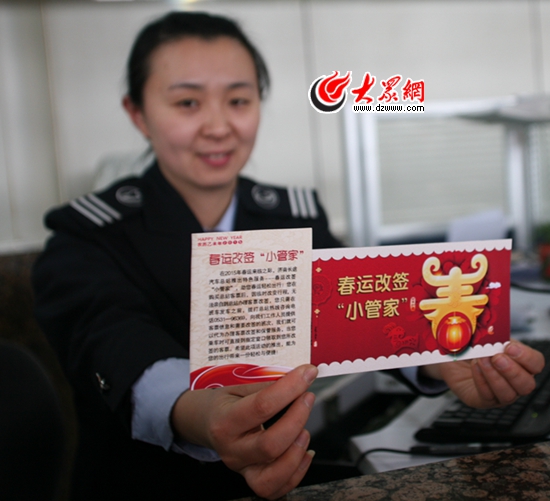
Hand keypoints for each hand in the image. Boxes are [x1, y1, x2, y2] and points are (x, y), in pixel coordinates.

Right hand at [171, 364, 317, 499]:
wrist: (204, 422)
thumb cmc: (223, 402)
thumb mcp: (236, 386)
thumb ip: (265, 384)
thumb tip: (298, 378)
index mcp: (224, 421)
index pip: (261, 406)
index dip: (290, 388)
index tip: (307, 373)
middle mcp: (231, 449)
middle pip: (270, 445)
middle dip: (297, 419)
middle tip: (308, 397)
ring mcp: (241, 467)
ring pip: (273, 476)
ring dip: (297, 451)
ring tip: (305, 430)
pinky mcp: (251, 478)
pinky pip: (277, 488)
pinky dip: (297, 471)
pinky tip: (304, 451)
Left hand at [422, 340, 544, 407]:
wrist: (452, 357)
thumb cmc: (472, 347)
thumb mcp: (484, 337)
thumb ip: (492, 335)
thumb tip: (492, 330)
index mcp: (520, 363)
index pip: (536, 363)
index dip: (526, 357)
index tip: (510, 347)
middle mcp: (514, 382)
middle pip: (526, 384)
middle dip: (512, 370)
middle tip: (496, 357)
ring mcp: (499, 394)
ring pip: (508, 394)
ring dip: (494, 376)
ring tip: (481, 360)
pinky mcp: (482, 400)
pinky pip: (487, 396)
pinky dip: (481, 380)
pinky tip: (475, 367)